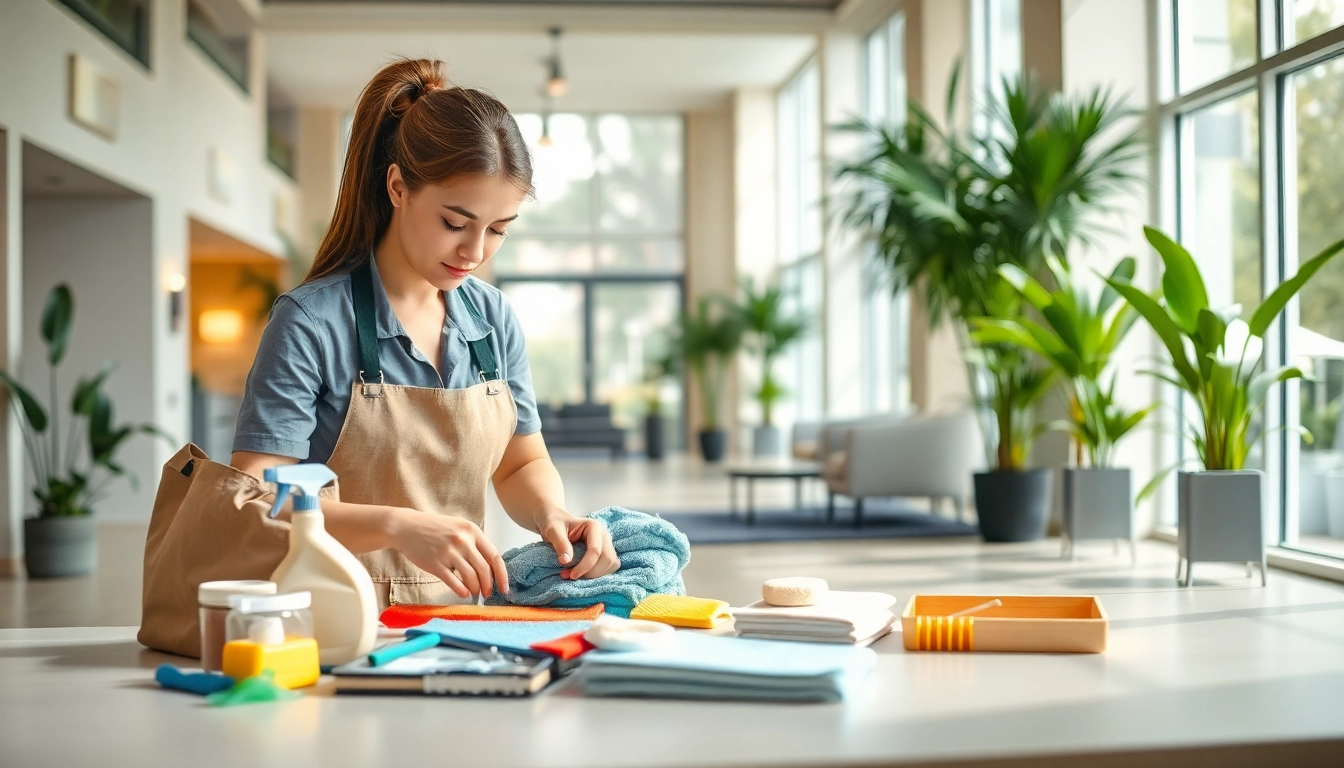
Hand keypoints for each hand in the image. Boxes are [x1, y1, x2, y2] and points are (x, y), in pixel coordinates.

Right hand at [390, 508, 508, 598]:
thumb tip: (490, 567)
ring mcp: (449, 552)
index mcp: (472, 530)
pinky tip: (463, 593)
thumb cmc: (435, 528)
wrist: (407, 527)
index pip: (494, 556)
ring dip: (475, 589)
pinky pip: (454, 582)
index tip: (504, 587)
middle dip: (488, 586)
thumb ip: (474, 543)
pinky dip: (461, 591)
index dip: (502, 575)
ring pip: (471, 577)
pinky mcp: (435, 563)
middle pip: (484, 569)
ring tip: (474, 593)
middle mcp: (463, 540)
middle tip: (488, 594)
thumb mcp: (459, 527)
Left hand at [537, 511, 620, 579]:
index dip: (585, 566)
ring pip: (609, 565)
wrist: (556, 522)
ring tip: (574, 575)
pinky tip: (583, 575)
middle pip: (606, 559)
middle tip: (571, 576)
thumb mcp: (553, 531)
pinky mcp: (605, 553)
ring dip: (594, 576)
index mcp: (594, 527)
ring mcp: (606, 545)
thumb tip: (566, 561)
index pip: (595, 551)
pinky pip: (608, 568)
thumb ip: (560, 544)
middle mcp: (604, 535)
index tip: (571, 575)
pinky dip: (597, 576)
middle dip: (590, 572)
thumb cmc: (554, 524)